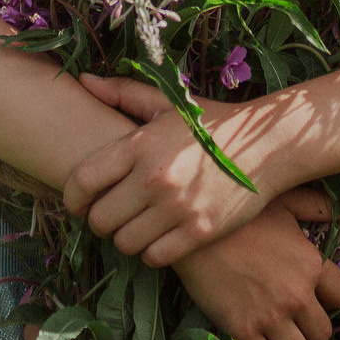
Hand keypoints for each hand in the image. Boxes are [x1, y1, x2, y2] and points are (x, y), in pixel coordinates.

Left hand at [67, 75, 281, 265]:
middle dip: (99, 220)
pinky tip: (158, 238)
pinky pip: (155, 257)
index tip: (79, 202)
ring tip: (134, 227)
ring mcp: (178, 208)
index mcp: (140, 145)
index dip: (72, 198)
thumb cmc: (213, 124)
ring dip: (124, 238)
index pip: (83, 182)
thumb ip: (123, 93)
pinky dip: (151, 252)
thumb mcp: (169, 103)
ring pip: (124, 243)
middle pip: (100, 220)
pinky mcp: (200, 231)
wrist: (268, 144)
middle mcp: (155, 178)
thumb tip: (83, 81)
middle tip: (110, 215)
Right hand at [171, 205, 339, 339]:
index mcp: (311, 263)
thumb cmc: (238, 211)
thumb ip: (322, 207)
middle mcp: (298, 295)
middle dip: (312, 334)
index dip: (332, 302)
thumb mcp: (285, 201)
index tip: (318, 302)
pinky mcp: (243, 331)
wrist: (189, 228)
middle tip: (297, 331)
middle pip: (323, 333)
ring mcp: (271, 316)